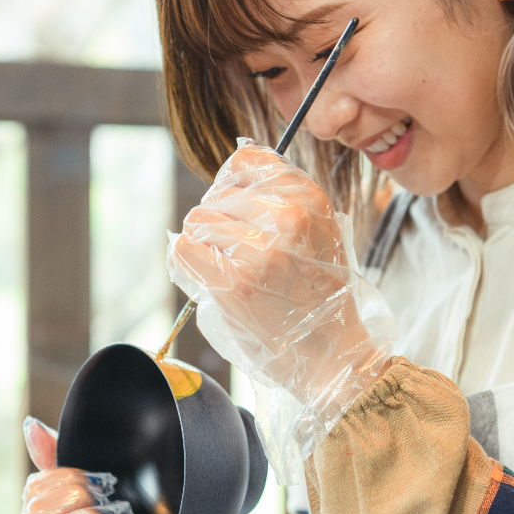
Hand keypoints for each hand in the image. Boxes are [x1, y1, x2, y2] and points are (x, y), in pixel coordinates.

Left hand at [168, 145, 373, 399]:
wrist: (329, 353)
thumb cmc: (319, 295)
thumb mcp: (320, 232)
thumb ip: (283, 198)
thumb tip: (232, 170)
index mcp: (310, 199)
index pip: (248, 160)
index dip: (234, 184)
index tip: (240, 209)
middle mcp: (288, 217)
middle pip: (219, 193)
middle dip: (220, 220)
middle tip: (240, 255)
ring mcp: (259, 250)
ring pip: (198, 218)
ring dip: (204, 244)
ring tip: (229, 269)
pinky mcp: (232, 282)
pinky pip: (184, 248)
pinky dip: (188, 261)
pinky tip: (209, 277)